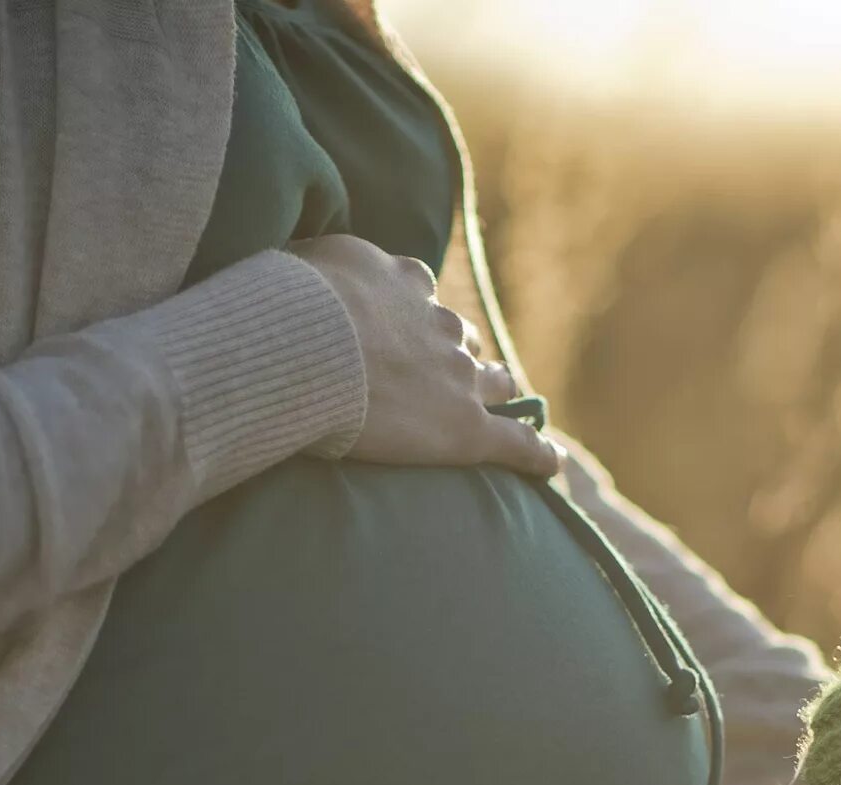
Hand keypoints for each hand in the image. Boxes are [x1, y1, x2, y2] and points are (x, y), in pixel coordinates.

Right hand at [292, 234, 559, 477]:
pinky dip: (535, 453)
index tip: (408, 323)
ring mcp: (458, 378)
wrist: (308, 344)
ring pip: (495, 384)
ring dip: (497, 391)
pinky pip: (515, 443)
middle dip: (461, 351)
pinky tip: (549, 465)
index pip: (422, 293)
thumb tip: (303, 275)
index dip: (418, 311)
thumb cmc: (291, 304)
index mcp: (404, 282)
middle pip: (464, 338)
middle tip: (450, 373)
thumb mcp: (302, 263)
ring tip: (501, 406)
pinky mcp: (465, 429)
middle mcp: (439, 325)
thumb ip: (318, 269)